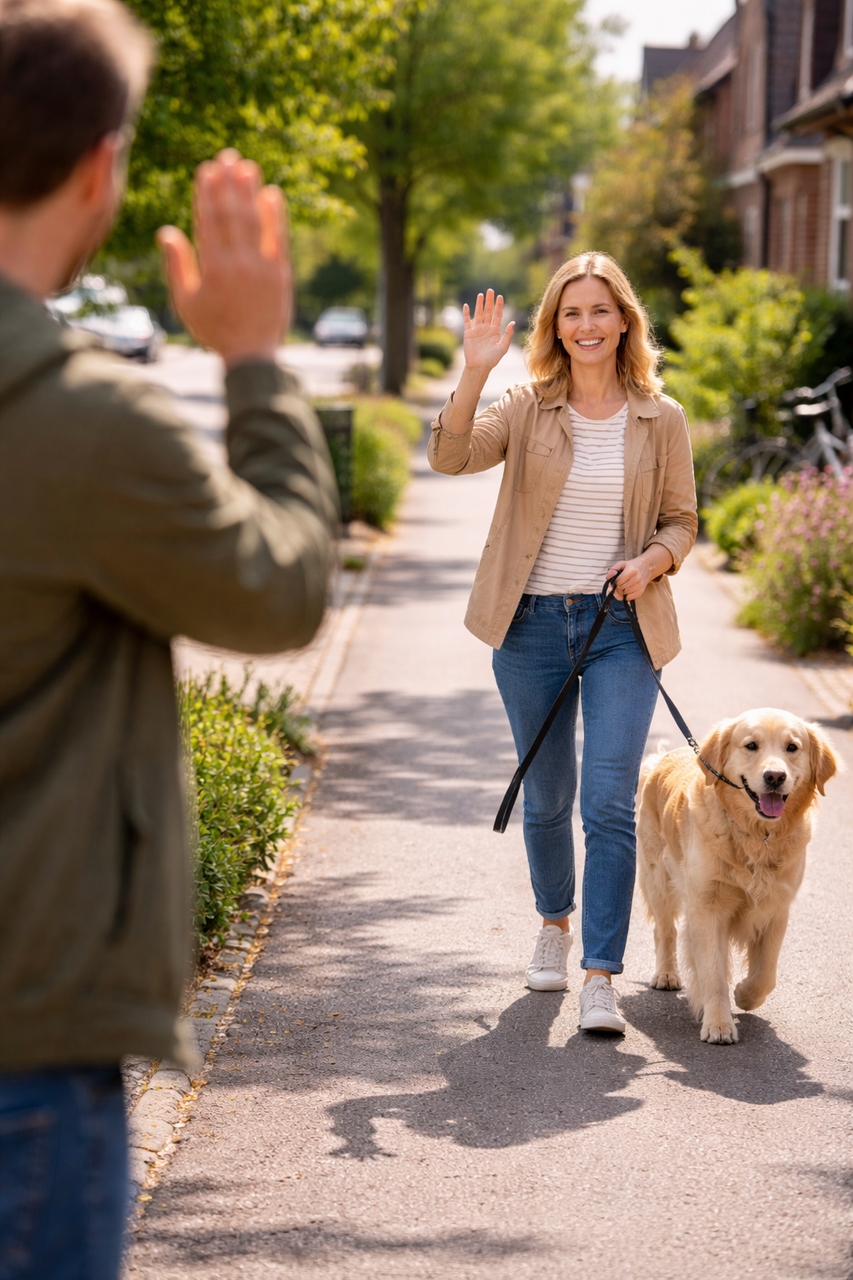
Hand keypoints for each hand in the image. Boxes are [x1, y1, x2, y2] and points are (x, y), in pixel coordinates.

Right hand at [157, 149, 291, 367]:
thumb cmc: (214, 330)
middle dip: (228, 183)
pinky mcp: (281, 274)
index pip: (209, 221)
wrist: (252, 355)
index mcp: (212, 269)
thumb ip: (178, 265)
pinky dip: (276, 216)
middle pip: (232, 215)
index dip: (208, 193)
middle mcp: (238, 264)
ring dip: (251, 191)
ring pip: (255, 221)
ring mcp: (262, 268)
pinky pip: (279, 238)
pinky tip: (273, 194)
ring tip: (247, 166)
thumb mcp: (186, 302)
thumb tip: (166, 231)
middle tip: (226, 157)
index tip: (207, 170)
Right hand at [463, 289, 514, 371]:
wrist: (479, 367)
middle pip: (488, 312)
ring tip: (481, 295)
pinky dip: (466, 314)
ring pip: (478, 314)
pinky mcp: (468, 333)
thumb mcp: (502, 347)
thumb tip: (512, 322)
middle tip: (490, 291)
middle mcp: (486, 328)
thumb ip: (508, 335)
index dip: (499, 306)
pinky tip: (466, 306)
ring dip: (479, 304)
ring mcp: (477, 330)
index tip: (500, 297)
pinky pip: (467, 321)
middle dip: (489, 301)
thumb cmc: (492, 359)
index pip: (498, 315)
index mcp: (495, 331)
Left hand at [607, 545, 672, 600]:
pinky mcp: (641, 591)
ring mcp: (640, 585)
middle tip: (619, 583)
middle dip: (617, 587)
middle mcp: (637, 578)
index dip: (615, 582)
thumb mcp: (621, 564)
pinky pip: (630, 598)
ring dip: (622, 591)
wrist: (646, 567)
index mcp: (631, 570)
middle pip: (621, 588)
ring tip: (623, 586)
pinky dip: (626, 596)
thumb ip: (612, 570)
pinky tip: (627, 590)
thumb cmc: (632, 566)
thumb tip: (608, 578)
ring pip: (625, 594)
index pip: (618, 582)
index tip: (616, 580)